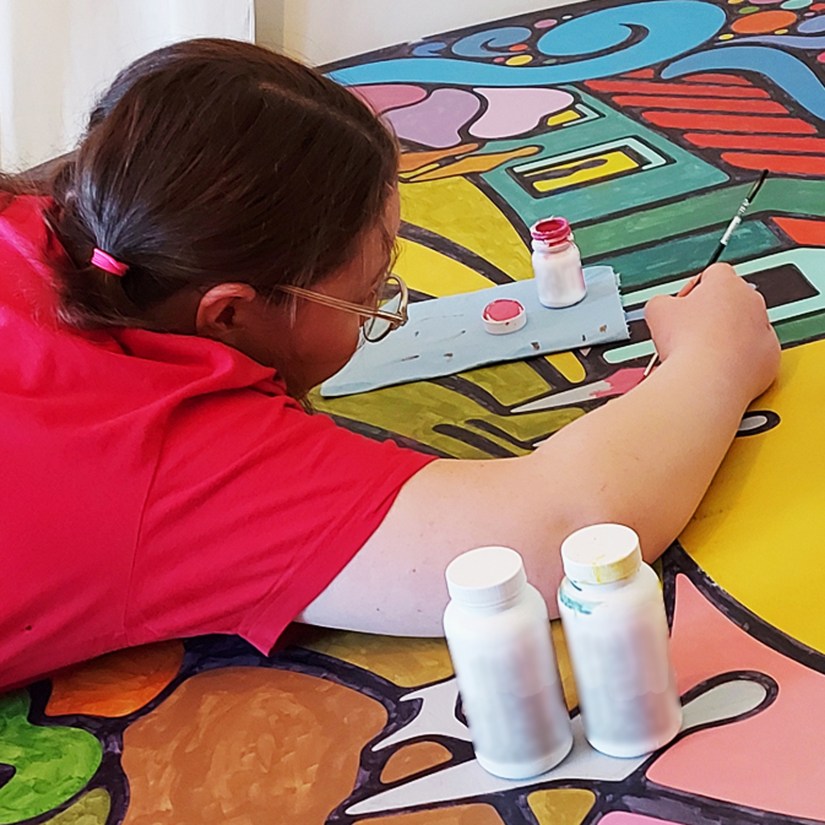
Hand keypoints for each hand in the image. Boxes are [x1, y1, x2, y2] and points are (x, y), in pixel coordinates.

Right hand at [644, 263, 779, 401]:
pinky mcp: (770, 358)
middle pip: (730, 301)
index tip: (682, 307)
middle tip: (688, 333)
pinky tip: (715, 368)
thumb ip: (663, 301)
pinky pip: (753, 354)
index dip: (694, 290)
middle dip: (711, 315)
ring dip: (724, 338)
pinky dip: (736, 361)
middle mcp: (752, 301)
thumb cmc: (687, 343)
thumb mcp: (656, 309)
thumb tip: (665, 307)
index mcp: (726, 282)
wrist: (706, 380)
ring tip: (700, 354)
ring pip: (744, 329)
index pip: (713, 273)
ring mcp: (765, 329)